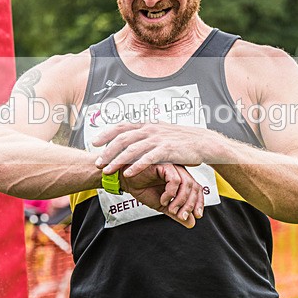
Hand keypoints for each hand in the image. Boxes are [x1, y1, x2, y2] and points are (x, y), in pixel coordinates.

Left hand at [93, 122, 208, 176]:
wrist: (203, 142)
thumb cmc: (182, 139)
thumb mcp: (162, 131)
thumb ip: (148, 132)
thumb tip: (135, 133)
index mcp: (148, 124)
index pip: (122, 126)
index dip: (107, 133)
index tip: (95, 141)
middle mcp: (150, 129)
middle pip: (123, 139)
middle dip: (107, 151)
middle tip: (98, 161)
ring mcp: (158, 139)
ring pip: (132, 150)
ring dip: (117, 160)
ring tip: (107, 170)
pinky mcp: (167, 150)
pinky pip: (147, 159)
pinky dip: (136, 166)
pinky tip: (127, 174)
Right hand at [120, 163, 204, 228]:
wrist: (126, 181)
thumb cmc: (143, 188)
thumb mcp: (162, 205)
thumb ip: (176, 213)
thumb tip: (191, 224)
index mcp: (181, 178)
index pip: (197, 189)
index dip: (199, 203)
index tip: (197, 216)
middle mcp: (179, 171)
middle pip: (194, 186)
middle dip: (190, 204)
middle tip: (181, 216)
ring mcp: (172, 166)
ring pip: (186, 183)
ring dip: (180, 200)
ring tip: (170, 209)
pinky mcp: (164, 165)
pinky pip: (174, 180)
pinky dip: (170, 193)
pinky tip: (162, 199)